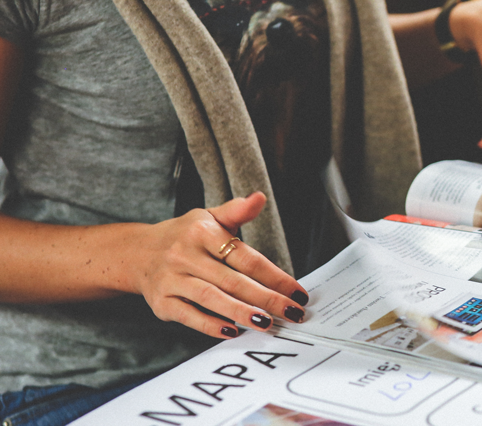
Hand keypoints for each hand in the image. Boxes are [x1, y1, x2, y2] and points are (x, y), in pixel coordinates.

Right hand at [129, 192, 308, 338]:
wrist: (137, 252)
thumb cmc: (184, 236)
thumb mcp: (209, 217)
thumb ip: (236, 211)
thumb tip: (259, 198)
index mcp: (202, 233)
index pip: (245, 257)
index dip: (274, 276)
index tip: (296, 292)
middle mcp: (185, 256)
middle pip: (232, 280)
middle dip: (266, 299)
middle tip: (291, 312)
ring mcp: (172, 280)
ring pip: (211, 298)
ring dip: (241, 312)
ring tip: (266, 323)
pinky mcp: (161, 302)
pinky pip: (188, 315)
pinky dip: (210, 325)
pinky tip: (232, 331)